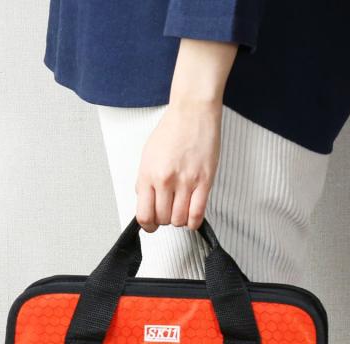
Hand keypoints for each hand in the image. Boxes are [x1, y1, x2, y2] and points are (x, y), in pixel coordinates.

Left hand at [135, 100, 221, 231]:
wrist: (192, 111)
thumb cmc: (172, 130)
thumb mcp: (147, 155)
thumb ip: (145, 181)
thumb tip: (145, 201)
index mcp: (148, 174)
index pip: (144, 215)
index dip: (147, 226)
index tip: (151, 226)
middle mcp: (165, 180)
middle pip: (163, 219)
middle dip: (164, 221)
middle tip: (167, 213)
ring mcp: (186, 182)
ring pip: (179, 220)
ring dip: (179, 220)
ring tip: (180, 210)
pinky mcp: (204, 181)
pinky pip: (197, 214)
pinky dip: (193, 222)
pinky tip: (192, 217)